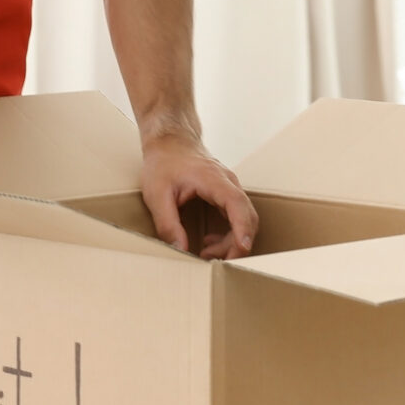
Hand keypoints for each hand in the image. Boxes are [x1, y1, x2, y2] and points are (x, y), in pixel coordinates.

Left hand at [139, 131, 257, 259]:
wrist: (170, 140)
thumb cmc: (163, 162)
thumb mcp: (157, 194)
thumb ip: (168, 223)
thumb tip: (181, 250)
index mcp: (213, 179)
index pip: (236, 203)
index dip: (242, 227)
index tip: (242, 248)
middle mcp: (228, 182)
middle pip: (247, 216)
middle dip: (238, 244)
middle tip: (217, 264)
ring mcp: (229, 187)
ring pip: (244, 219)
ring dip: (232, 241)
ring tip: (207, 256)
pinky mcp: (226, 193)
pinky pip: (237, 216)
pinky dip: (229, 233)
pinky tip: (209, 242)